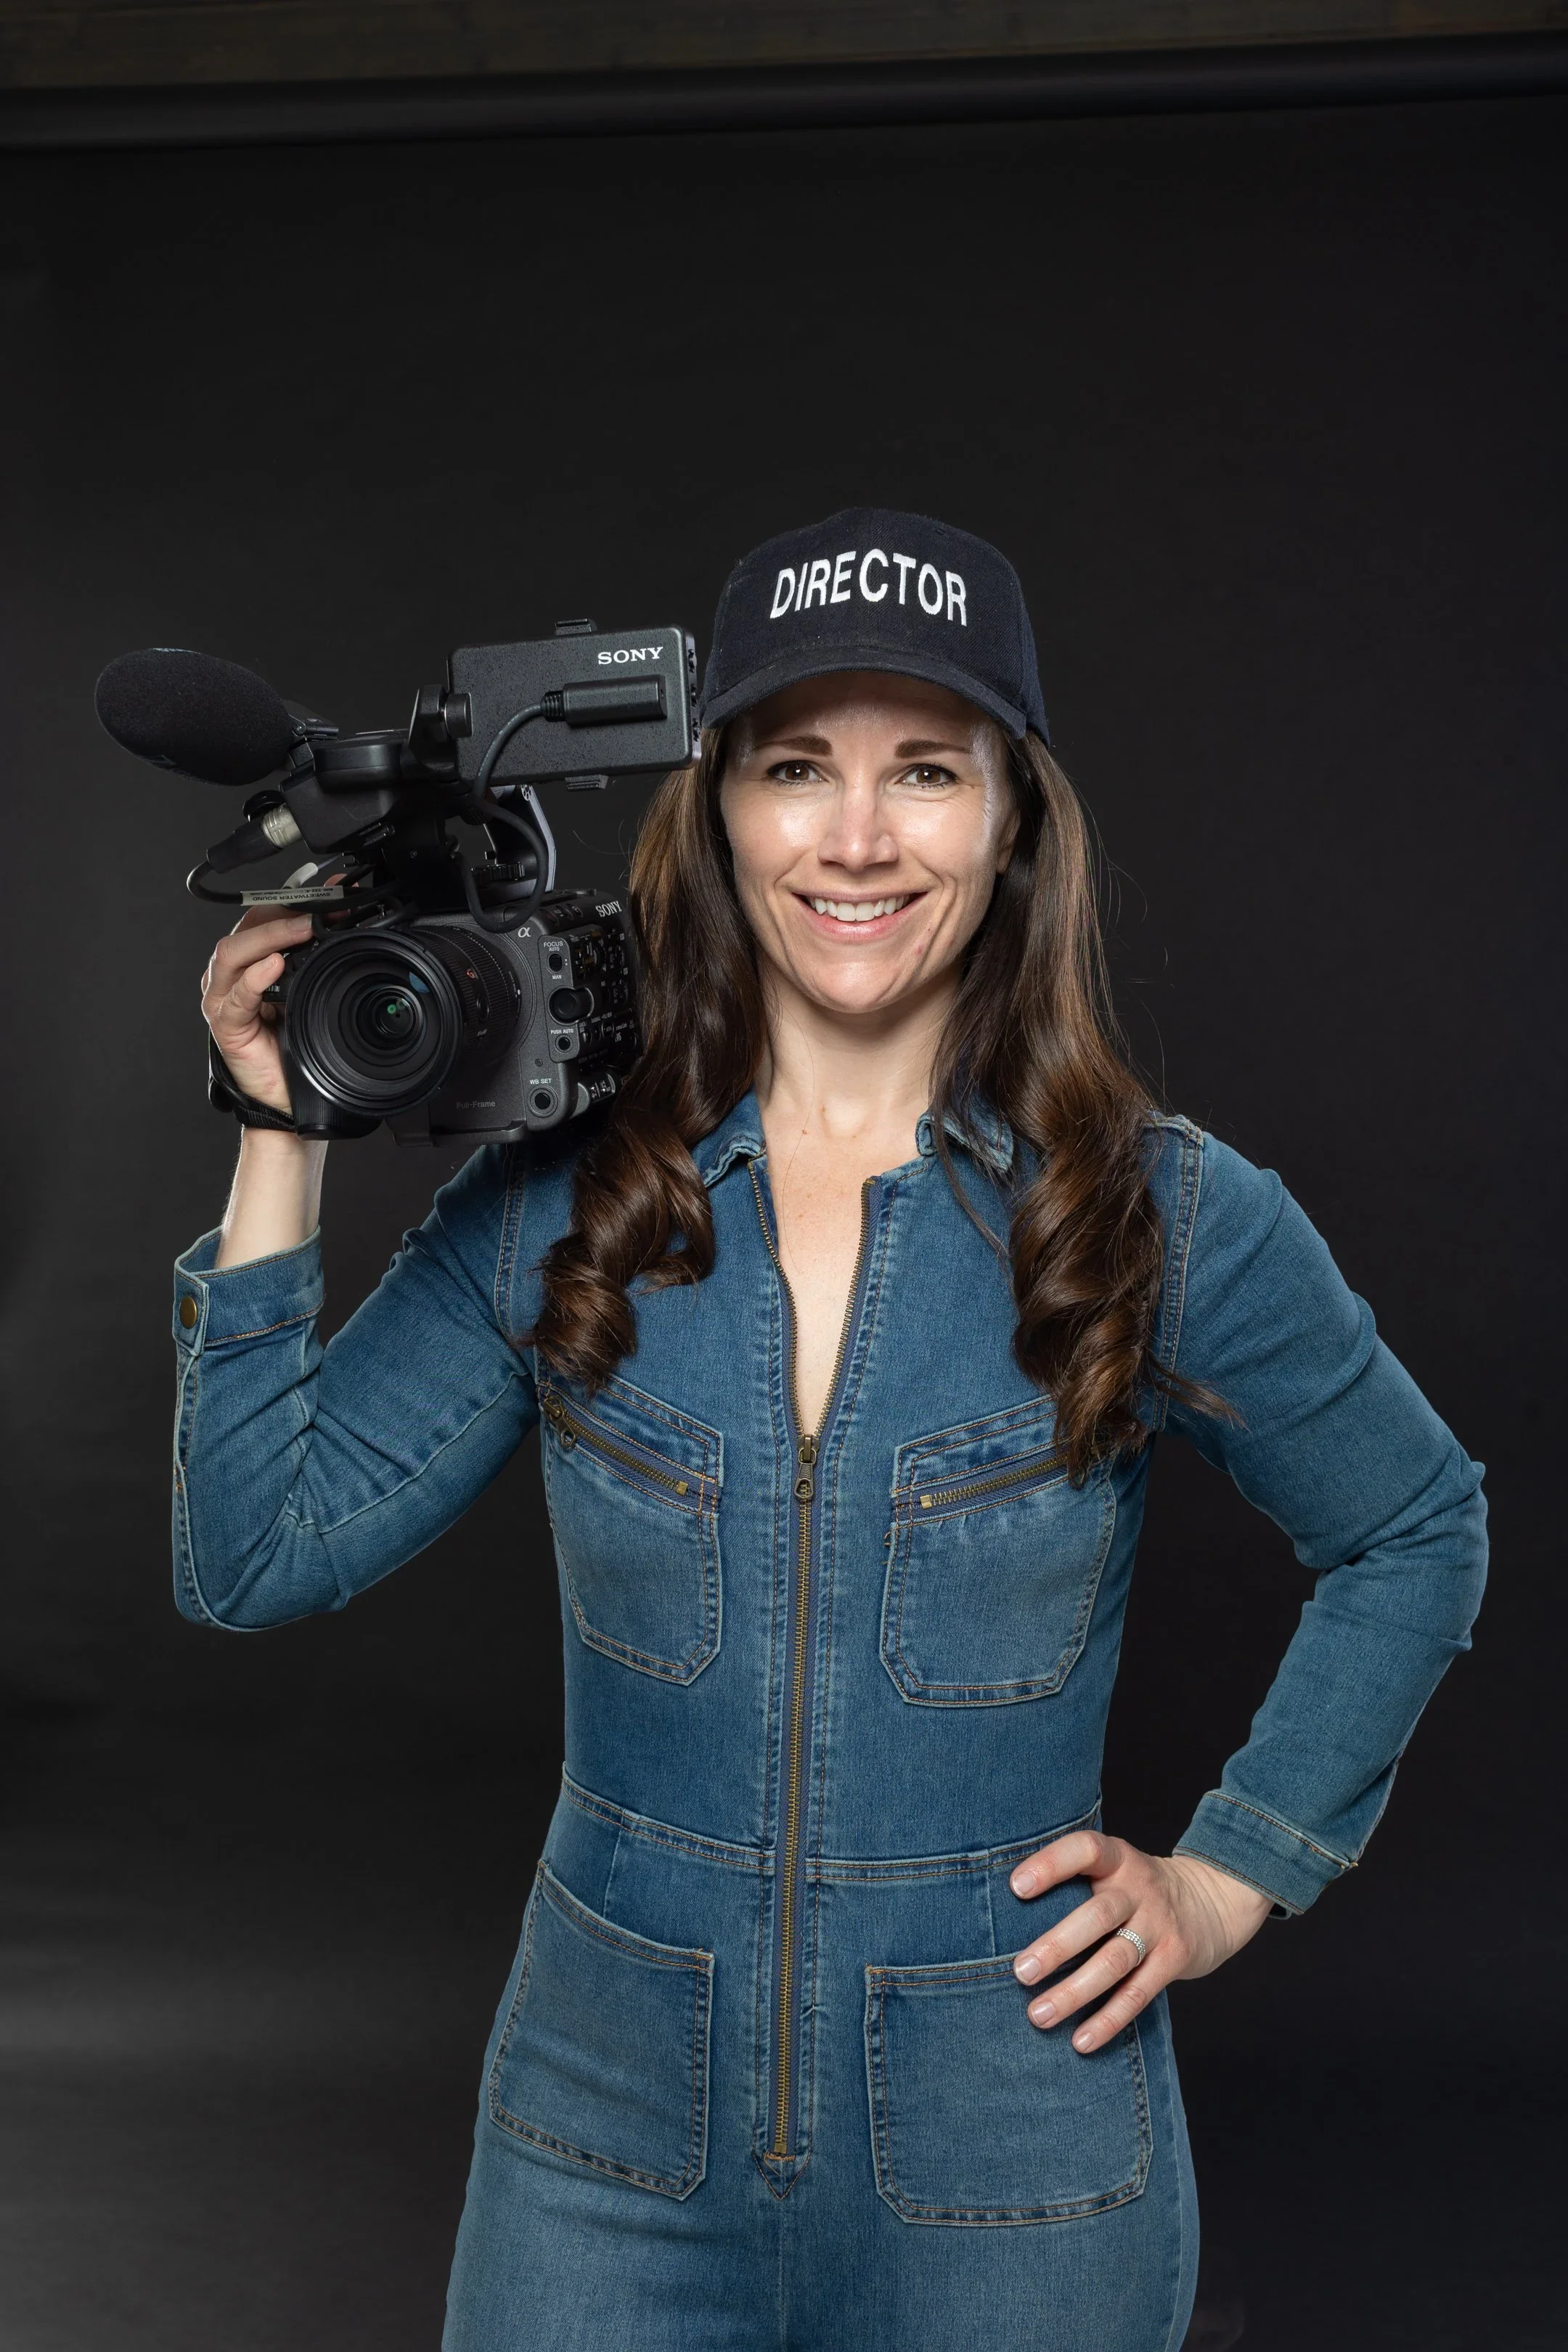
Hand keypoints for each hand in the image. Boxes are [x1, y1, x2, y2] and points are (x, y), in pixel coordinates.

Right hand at [200, 906, 314, 1114]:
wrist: (290, 1093)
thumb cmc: (296, 1043)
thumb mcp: (311, 993)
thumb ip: (316, 960)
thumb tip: (347, 924)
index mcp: (250, 961)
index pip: (264, 917)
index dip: (294, 900)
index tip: (332, 892)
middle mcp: (231, 976)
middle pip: (245, 929)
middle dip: (284, 913)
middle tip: (321, 907)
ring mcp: (223, 999)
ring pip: (233, 953)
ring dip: (270, 936)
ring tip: (302, 929)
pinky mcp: (226, 1026)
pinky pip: (236, 997)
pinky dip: (254, 978)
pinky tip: (274, 966)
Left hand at [1008, 1830, 1270, 2052]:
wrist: (1211, 1899)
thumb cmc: (1135, 1888)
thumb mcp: (1113, 1869)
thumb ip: (1075, 1883)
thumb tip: (1001, 1914)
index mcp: (1117, 1859)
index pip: (1085, 1850)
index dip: (1051, 1865)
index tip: (1016, 1888)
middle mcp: (1139, 1887)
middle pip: (1098, 1915)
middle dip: (1058, 1946)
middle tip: (1019, 1972)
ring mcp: (1160, 1924)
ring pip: (1116, 1960)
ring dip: (1075, 1991)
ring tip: (1038, 2015)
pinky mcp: (1175, 1958)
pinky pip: (1139, 1993)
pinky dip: (1108, 2019)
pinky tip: (1080, 2040)